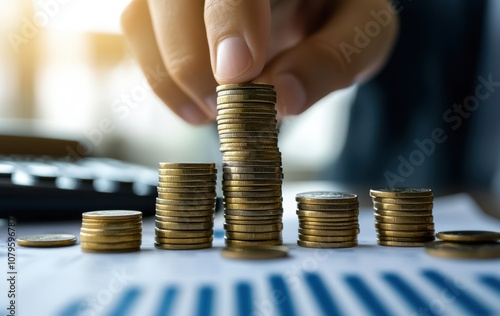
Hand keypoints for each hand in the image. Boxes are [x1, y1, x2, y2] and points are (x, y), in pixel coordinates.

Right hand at [121, 0, 398, 124]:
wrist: (314, 1)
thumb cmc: (340, 8)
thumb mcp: (362, 32)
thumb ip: (333, 59)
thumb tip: (283, 98)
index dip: (229, 18)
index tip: (237, 73)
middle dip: (192, 59)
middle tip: (225, 108)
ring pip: (142, 14)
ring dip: (173, 74)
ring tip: (212, 113)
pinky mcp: (164, 4)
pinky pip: (136, 31)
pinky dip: (160, 77)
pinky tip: (196, 105)